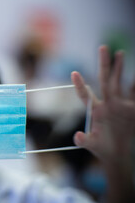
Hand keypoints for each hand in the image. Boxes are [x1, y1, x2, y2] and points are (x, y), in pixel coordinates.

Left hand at [71, 46, 134, 167]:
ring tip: (119, 53)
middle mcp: (106, 103)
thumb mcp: (93, 145)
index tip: (73, 73)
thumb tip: (77, 137)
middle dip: (104, 65)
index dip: (80, 85)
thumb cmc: (102, 149)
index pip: (85, 95)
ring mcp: (119, 105)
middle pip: (104, 81)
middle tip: (102, 47)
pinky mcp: (132, 109)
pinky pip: (134, 94)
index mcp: (95, 110)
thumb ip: (84, 141)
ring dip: (119, 69)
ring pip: (119, 83)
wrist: (117, 155)